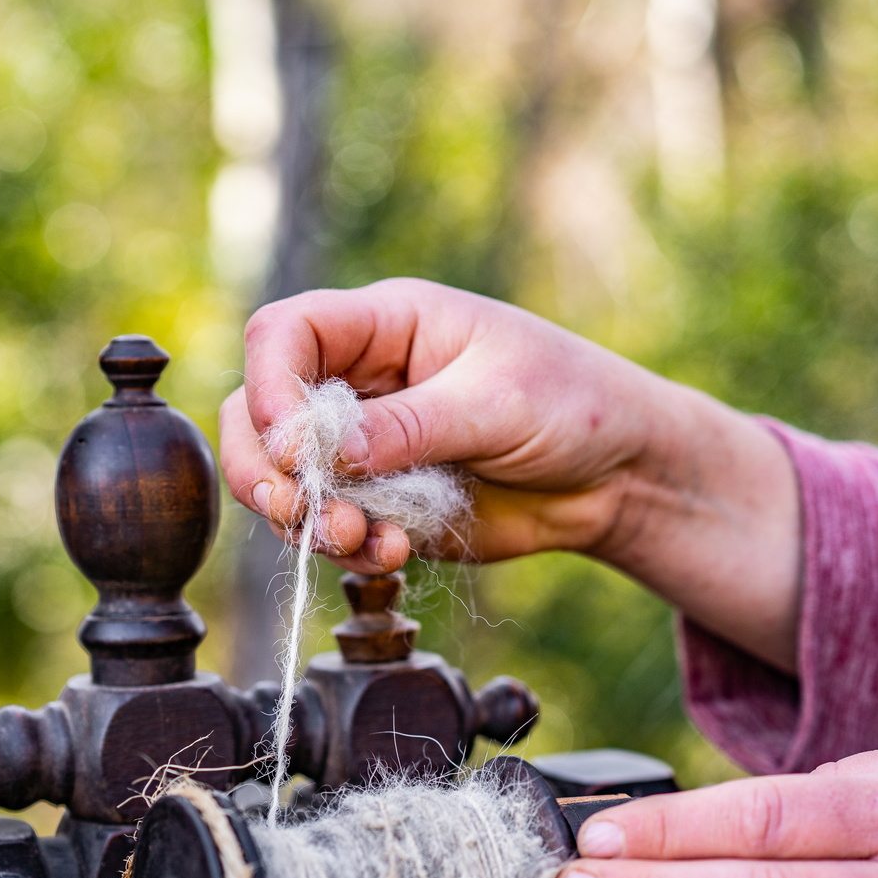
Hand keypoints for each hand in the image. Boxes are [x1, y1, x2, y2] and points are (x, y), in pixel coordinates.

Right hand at [222, 278, 803, 669]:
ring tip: (361, 540)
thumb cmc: (574, 404)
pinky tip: (392, 553)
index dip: (271, 388)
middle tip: (300, 508)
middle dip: (266, 467)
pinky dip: (348, 548)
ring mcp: (367, 446)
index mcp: (385, 325)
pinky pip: (333, 527)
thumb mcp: (496, 402)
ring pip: (286, 479)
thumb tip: (325, 451)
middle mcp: (362, 382)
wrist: (618, 475)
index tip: (297, 448)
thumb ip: (410, 425)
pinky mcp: (383, 501)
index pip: (285, 334)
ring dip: (306, 518)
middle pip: (259, 412)